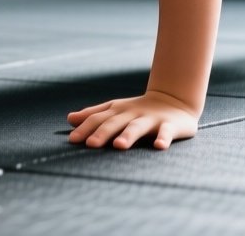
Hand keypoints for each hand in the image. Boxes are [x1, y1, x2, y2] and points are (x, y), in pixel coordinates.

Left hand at [67, 90, 199, 149]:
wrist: (174, 100)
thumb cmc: (138, 109)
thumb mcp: (115, 109)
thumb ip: (93, 114)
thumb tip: (70, 119)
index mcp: (117, 110)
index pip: (98, 118)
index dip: (85, 128)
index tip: (72, 140)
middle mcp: (132, 114)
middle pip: (114, 122)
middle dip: (102, 133)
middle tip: (90, 144)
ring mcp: (151, 119)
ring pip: (137, 127)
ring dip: (128, 135)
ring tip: (119, 145)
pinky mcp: (170, 125)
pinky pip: (167, 132)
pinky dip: (163, 138)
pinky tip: (159, 146)